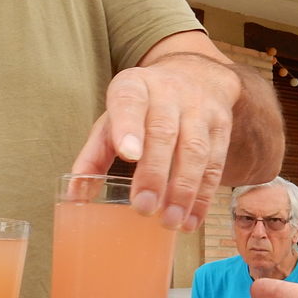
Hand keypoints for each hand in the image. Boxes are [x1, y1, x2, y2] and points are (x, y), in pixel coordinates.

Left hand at [71, 49, 240, 230]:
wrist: (197, 76)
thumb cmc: (143, 108)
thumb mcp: (114, 118)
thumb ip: (94, 154)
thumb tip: (76, 194)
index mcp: (134, 87)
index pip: (129, 102)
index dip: (128, 128)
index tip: (128, 155)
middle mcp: (169, 94)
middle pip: (163, 133)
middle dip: (155, 173)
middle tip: (144, 207)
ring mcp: (199, 109)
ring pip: (195, 150)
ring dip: (183, 190)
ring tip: (169, 221)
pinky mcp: (222, 127)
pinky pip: (215, 164)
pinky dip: (203, 196)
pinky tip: (191, 220)